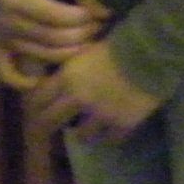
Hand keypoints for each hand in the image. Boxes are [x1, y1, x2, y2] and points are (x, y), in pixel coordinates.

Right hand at [0, 0, 106, 89]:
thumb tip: (106, 12)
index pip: (52, 14)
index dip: (77, 17)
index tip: (95, 16)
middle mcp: (6, 21)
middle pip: (50, 37)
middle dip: (79, 35)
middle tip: (96, 31)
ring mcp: (1, 39)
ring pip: (41, 55)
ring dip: (69, 53)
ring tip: (88, 45)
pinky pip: (7, 73)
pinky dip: (21, 81)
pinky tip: (40, 81)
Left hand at [32, 40, 157, 143]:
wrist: (149, 51)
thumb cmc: (116, 43)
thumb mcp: (85, 51)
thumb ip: (71, 69)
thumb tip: (59, 81)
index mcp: (67, 77)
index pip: (38, 98)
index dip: (33, 107)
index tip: (34, 110)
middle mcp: (79, 98)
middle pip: (51, 121)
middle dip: (48, 126)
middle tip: (50, 128)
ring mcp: (100, 114)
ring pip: (82, 136)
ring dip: (83, 133)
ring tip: (87, 130)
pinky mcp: (122, 124)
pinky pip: (110, 139)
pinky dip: (109, 136)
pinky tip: (111, 130)